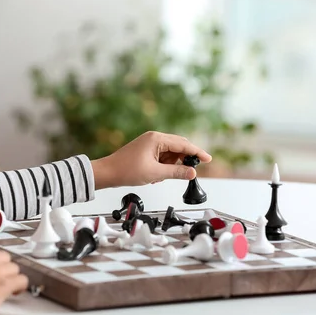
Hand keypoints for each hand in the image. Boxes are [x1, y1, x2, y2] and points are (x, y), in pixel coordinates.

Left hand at [91, 131, 211, 188]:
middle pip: (178, 147)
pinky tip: (155, 176)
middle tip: (187, 172)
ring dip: (171, 166)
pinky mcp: (146, 151)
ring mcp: (150, 144)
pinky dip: (163, 167)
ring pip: (170, 154)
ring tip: (159, 177)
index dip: (197, 152)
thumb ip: (176, 173)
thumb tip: (192, 173)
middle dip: (183, 161)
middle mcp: (154, 138)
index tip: (208, 159)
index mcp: (157, 139)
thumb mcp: (155, 174)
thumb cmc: (126, 170)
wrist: (107, 173)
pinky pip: (162, 157)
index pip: (183, 144)